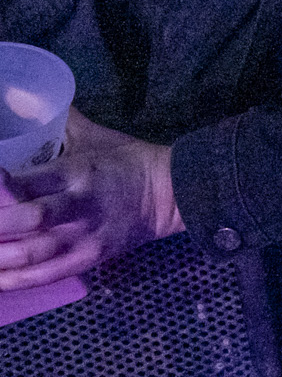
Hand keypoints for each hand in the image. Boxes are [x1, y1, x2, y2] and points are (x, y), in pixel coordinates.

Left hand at [0, 115, 179, 289]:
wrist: (170, 192)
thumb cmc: (125, 160)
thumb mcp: (93, 135)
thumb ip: (55, 120)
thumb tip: (17, 96)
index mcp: (76, 171)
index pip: (26, 180)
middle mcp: (77, 204)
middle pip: (26, 219)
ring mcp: (84, 235)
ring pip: (33, 252)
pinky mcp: (90, 258)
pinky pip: (48, 274)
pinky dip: (17, 280)